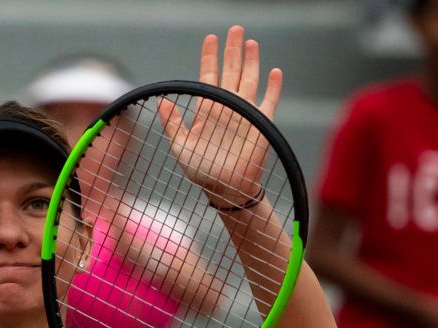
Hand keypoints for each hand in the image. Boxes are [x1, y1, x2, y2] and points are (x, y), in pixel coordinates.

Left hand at [157, 25, 282, 206]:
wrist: (224, 188)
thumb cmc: (200, 170)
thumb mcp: (180, 146)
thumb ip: (172, 122)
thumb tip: (163, 100)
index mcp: (206, 109)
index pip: (209, 76)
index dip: (210, 57)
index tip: (211, 38)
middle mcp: (226, 107)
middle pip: (230, 72)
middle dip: (232, 50)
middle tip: (235, 29)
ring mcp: (244, 114)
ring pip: (249, 80)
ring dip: (250, 62)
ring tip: (250, 42)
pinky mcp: (261, 124)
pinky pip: (268, 102)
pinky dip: (272, 87)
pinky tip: (274, 72)